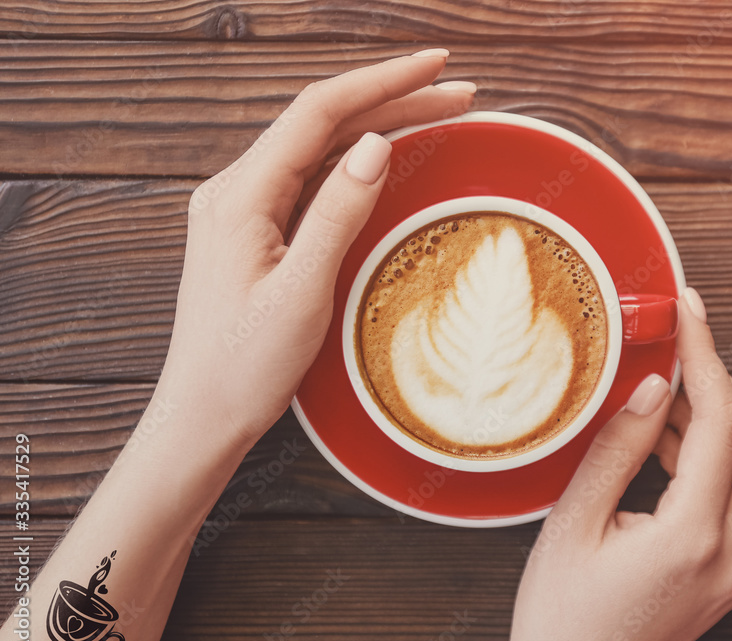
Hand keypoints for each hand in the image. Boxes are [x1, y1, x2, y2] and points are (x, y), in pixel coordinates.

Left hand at [156, 50, 474, 450]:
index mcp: (240, 197)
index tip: (436, 66)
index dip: (382, 81)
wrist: (203, 415)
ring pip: (320, 149)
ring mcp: (246, 211)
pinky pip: (312, 181)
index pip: (319, 113)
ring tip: (438, 114)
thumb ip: (336, 213)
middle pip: (323, 124)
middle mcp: (237, 192)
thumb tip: (376, 144)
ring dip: (378, 126)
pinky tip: (389, 158)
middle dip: (392, 99)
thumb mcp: (300, 292)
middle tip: (458, 93)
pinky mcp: (257, 233)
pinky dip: (357, 163)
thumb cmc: (245, 366)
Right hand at [509, 287, 731, 640]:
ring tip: (653, 393)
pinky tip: (660, 442)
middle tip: (675, 340)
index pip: (719, 420)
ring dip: (707, 418)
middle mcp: (731, 553)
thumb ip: (617, 451)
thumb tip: (651, 388)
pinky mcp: (726, 575)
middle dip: (715, 380)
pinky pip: (730, 496)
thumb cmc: (560, 618)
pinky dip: (703, 457)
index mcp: (692, 537)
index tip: (691, 308)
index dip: (706, 354)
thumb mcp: (574, 525)